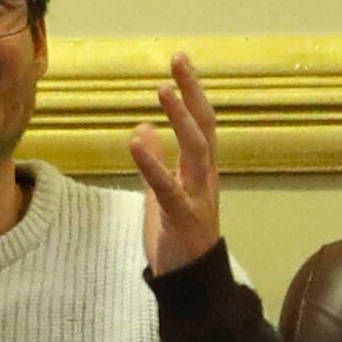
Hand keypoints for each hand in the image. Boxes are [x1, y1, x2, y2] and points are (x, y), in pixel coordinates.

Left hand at [127, 54, 222, 276]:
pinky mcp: (182, 218)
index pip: (200, 123)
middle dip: (192, 93)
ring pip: (196, 151)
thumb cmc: (177, 236)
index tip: (179, 61)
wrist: (189, 282)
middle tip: (178, 60)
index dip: (192, 92)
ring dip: (180, 119)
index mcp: (200, 171)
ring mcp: (198, 197)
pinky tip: (136, 141)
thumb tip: (142, 127)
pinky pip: (168, 187)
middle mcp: (205, 178)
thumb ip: (155, 162)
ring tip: (163, 90)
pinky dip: (152, 163)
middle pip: (204, 128)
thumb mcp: (161, 192)